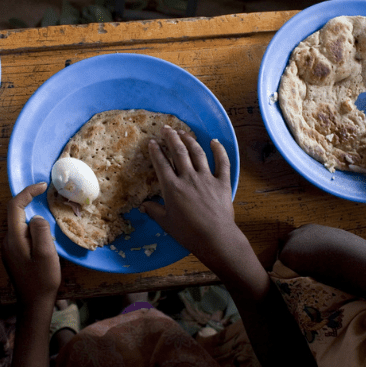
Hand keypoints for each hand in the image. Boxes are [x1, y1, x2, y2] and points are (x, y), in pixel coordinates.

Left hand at [2, 183, 60, 308]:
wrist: (34, 304)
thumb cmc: (42, 279)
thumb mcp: (46, 253)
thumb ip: (40, 230)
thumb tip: (36, 217)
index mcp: (14, 238)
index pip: (15, 206)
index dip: (27, 192)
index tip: (43, 186)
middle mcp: (7, 241)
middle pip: (17, 214)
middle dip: (32, 203)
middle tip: (50, 199)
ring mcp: (9, 249)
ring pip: (21, 226)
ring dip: (34, 219)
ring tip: (50, 220)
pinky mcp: (14, 255)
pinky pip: (23, 235)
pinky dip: (33, 230)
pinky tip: (45, 238)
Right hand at [141, 127, 239, 261]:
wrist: (215, 237)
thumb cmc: (188, 233)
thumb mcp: (166, 223)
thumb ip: (154, 211)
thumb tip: (143, 206)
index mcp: (172, 187)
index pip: (161, 164)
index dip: (156, 151)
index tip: (152, 142)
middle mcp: (188, 177)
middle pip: (179, 152)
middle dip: (171, 138)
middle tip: (166, 128)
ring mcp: (207, 178)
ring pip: (197, 153)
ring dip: (189, 140)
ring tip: (183, 132)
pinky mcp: (222, 182)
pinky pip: (222, 162)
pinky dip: (219, 150)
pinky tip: (215, 141)